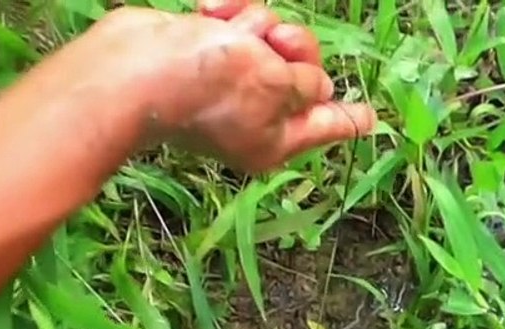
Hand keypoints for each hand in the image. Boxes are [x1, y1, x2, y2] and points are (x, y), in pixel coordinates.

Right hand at [83, 2, 375, 172]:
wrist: (132, 67)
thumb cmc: (207, 83)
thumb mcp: (276, 85)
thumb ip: (307, 84)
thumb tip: (316, 85)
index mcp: (276, 139)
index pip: (327, 125)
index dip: (351, 117)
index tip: (372, 119)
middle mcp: (255, 115)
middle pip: (303, 72)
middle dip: (294, 48)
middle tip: (275, 42)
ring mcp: (229, 84)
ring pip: (269, 39)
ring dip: (254, 25)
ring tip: (227, 30)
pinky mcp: (206, 54)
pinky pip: (236, 24)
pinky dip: (226, 14)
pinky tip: (208, 13)